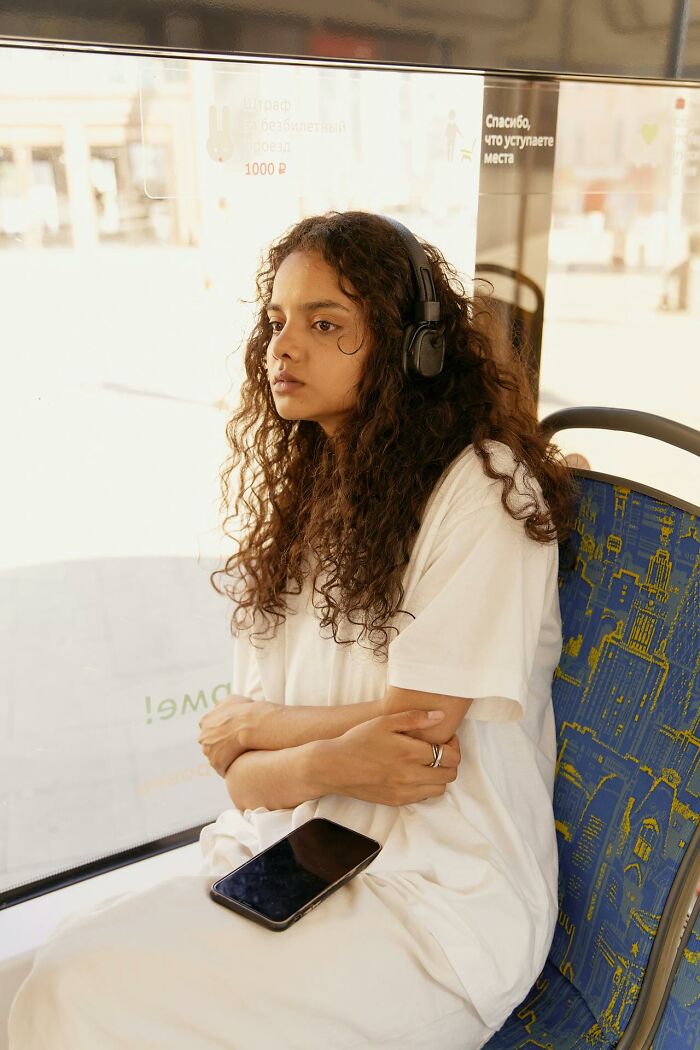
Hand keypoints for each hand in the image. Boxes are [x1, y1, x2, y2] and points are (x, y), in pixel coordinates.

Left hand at [198, 694, 269, 776]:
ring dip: (224, 756)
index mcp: (205, 721)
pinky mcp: (217, 763)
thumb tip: (218, 707)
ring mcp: (208, 751)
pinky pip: (222, 768)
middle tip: (235, 744)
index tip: (231, 733)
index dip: (221, 731)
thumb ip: (222, 705)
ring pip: (215, 756)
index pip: (210, 729)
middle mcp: (203, 737)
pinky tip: (240, 764)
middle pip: (210, 743)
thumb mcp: (231, 699)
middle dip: (220, 744)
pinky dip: (229, 766)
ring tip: (239, 755)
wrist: (250, 725)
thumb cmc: (244, 710)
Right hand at [323, 710, 460, 806]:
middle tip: (440, 751)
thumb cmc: (358, 740)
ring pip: (440, 789)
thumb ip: (414, 718)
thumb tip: (440, 716)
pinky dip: (425, 786)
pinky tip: (414, 773)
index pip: (451, 756)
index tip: (446, 739)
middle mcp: (410, 775)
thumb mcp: (384, 721)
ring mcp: (403, 791)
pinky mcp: (396, 801)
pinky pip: (423, 797)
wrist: (334, 767)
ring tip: (428, 763)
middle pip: (450, 775)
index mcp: (409, 753)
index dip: (454, 746)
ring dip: (440, 776)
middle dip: (450, 761)